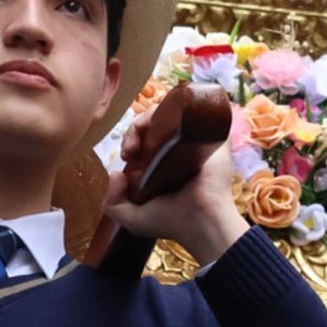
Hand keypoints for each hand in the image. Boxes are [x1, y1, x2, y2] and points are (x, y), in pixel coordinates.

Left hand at [103, 100, 248, 264]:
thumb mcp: (132, 218)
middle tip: (130, 150)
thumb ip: (113, 203)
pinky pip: (195, 110)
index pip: (147, 138)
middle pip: (155, 123)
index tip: (126, 156)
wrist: (201, 221)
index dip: (131, 139)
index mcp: (166, 164)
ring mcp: (197, 141)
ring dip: (150, 118)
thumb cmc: (172, 221)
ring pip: (171, 113)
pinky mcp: (213, 135)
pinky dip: (179, 105)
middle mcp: (181, 149)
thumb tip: (115, 173)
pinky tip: (165, 119)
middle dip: (135, 130)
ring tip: (141, 141)